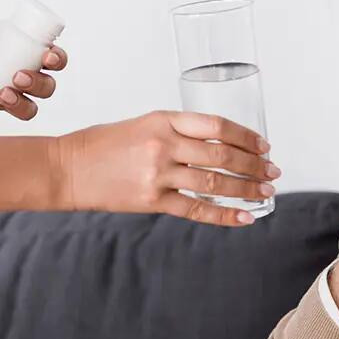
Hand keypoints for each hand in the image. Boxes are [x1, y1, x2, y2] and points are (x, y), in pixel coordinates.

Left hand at [0, 17, 67, 120]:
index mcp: (20, 55)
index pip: (51, 59)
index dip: (57, 59)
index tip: (48, 57)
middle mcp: (17, 78)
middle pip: (46, 87)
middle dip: (40, 83)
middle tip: (19, 76)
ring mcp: (2, 97)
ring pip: (29, 108)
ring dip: (22, 103)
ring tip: (3, 93)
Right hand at [54, 110, 279, 225]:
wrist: (66, 169)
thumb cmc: (103, 145)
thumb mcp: (143, 124)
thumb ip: (179, 131)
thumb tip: (220, 144)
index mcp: (164, 120)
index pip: (217, 126)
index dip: (246, 137)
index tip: (264, 146)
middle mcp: (163, 145)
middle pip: (222, 155)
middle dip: (254, 166)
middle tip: (272, 172)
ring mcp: (158, 174)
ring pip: (215, 184)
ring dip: (246, 189)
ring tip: (265, 193)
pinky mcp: (152, 200)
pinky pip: (196, 210)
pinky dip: (224, 215)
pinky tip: (244, 218)